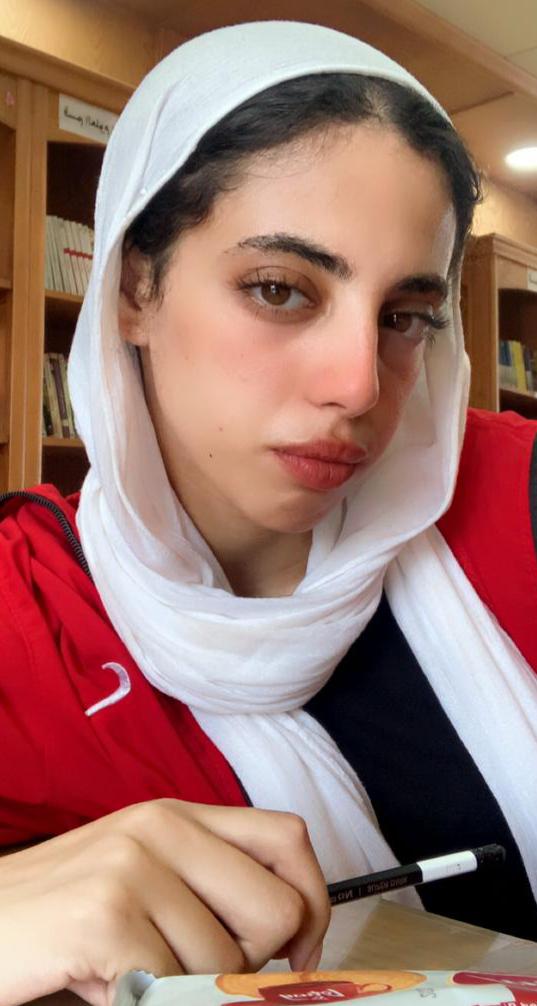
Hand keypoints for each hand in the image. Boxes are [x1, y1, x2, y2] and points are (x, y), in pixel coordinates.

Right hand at [0, 799, 329, 1005]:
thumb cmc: (61, 911)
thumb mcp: (142, 877)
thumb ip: (208, 887)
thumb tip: (294, 938)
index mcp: (177, 814)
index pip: (288, 836)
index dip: (312, 900)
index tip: (299, 950)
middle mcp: (161, 828)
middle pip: (277, 908)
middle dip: (249, 962)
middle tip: (192, 970)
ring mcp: (132, 868)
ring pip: (225, 965)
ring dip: (182, 988)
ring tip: (128, 966)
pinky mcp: (104, 916)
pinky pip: (171, 988)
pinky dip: (141, 1001)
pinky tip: (103, 980)